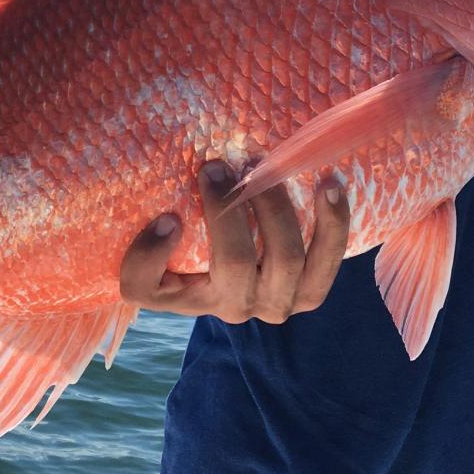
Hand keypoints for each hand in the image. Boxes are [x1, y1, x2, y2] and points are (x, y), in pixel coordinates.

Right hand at [120, 161, 350, 324]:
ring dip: (278, 207)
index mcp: (193, 301)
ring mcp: (279, 303)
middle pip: (237, 261)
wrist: (229, 281)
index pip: (156, 285)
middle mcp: (237, 309)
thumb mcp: (150, 270)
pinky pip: (328, 260)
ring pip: (286, 258)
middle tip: (222, 164)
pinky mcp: (311, 291)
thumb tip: (169, 221)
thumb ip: (141, 258)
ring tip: (269, 166)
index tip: (168, 214)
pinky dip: (332, 222)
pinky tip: (329, 184)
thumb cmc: (185, 261)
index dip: (158, 252)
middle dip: (230, 206)